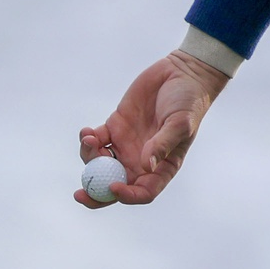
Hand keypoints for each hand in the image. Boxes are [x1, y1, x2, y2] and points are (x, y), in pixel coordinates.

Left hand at [75, 51, 228, 207]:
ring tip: (90, 139)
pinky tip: (87, 131)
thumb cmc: (189, 101)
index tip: (113, 186)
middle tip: (79, 193)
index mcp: (162, 165)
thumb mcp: (180, 122)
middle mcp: (141, 160)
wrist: (181, 73)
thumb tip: (146, 166)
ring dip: (88, 157)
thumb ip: (163, 144)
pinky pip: (94, 141)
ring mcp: (126, 144)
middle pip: (114, 185)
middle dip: (95, 193)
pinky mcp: (115, 127)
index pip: (143, 191)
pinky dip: (86, 140)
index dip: (126, 195)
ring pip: (99, 164)